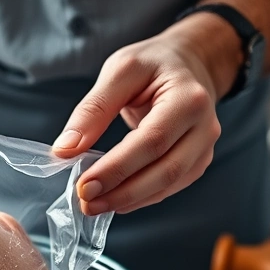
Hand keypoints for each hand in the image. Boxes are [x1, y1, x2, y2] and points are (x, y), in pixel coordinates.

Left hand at [52, 14, 240, 214]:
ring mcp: (204, 147)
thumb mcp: (120, 70)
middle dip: (122, 192)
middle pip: (165, 170)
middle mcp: (204, 126)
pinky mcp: (197, 161)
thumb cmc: (152, 64)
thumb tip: (65, 150)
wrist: (187, 64)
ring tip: (94, 206)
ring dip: (130, 200)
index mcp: (189, 99)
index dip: (117, 168)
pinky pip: (170, 187)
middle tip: (86, 203)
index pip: (152, 141)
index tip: (84, 186)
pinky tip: (115, 201)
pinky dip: (141, 198)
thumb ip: (93, 109)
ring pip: (169, 185)